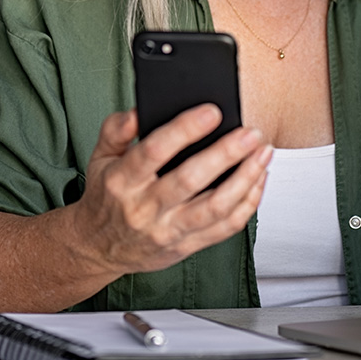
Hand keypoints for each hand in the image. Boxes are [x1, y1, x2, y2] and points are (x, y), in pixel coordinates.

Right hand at [69, 105, 271, 279]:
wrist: (97, 248)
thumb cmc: (106, 196)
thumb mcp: (99, 157)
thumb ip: (116, 129)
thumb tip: (138, 111)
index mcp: (122, 180)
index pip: (154, 151)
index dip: (185, 130)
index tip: (212, 112)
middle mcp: (145, 208)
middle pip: (191, 180)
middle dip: (226, 154)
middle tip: (250, 133)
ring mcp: (168, 231)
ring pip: (215, 207)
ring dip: (245, 178)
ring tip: (263, 153)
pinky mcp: (186, 246)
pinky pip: (225, 228)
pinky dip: (248, 203)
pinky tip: (258, 179)